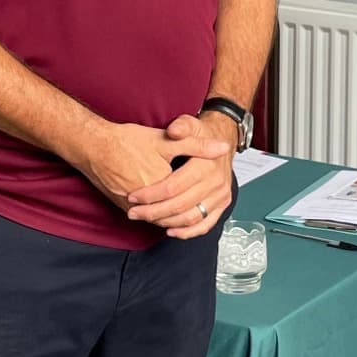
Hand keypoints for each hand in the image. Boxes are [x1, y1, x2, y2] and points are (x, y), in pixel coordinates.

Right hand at [76, 119, 228, 215]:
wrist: (94, 146)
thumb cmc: (127, 141)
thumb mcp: (166, 140)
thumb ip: (196, 145)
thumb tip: (222, 148)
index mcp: (162, 184)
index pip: (188, 200)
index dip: (202, 197)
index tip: (209, 189)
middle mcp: (147, 201)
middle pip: (175, 215)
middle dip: (189, 212)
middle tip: (201, 204)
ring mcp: (133, 207)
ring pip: (160, 220)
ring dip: (174, 218)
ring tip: (186, 210)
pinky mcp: (123, 207)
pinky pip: (145, 219)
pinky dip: (157, 217)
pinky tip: (164, 211)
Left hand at [125, 112, 235, 238]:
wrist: (223, 141)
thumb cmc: (203, 134)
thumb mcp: (191, 124)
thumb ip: (181, 126)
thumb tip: (174, 130)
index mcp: (206, 165)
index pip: (173, 186)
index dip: (151, 194)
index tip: (133, 196)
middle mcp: (216, 182)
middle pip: (180, 205)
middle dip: (153, 211)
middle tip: (134, 212)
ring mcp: (220, 196)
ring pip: (191, 217)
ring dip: (166, 222)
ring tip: (146, 219)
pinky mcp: (221, 205)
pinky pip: (205, 224)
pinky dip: (187, 232)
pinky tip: (170, 231)